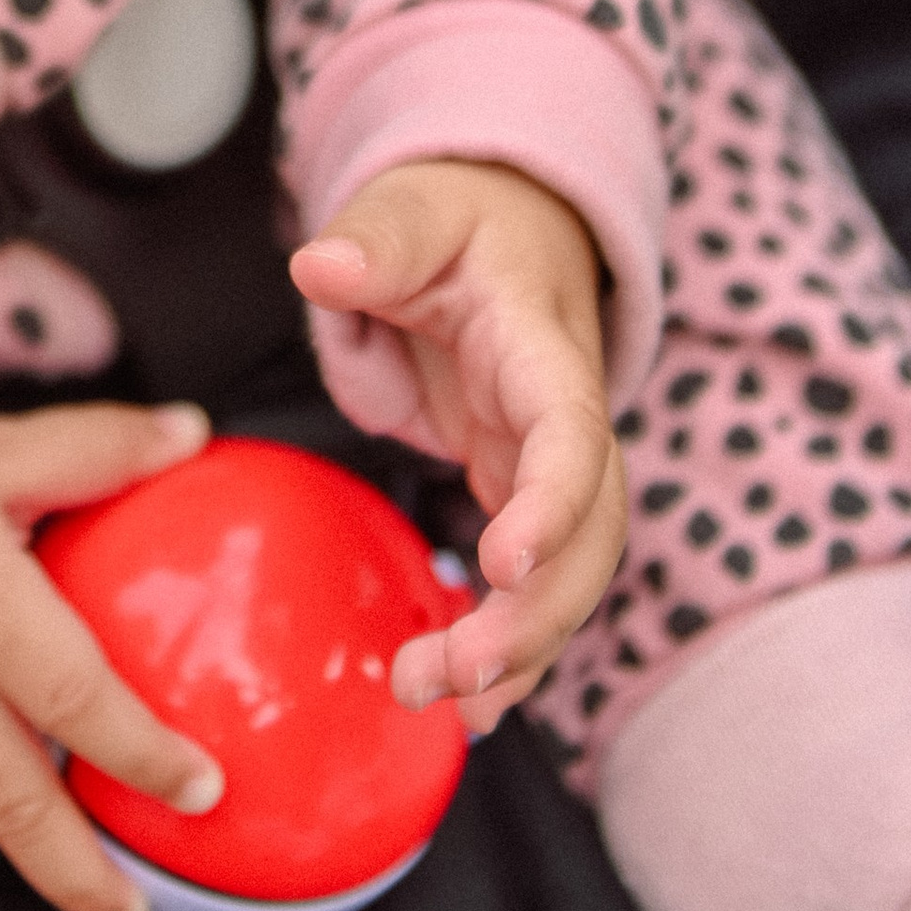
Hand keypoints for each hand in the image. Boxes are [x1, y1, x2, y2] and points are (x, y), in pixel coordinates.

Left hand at [288, 158, 624, 736]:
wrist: (509, 225)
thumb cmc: (458, 214)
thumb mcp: (416, 206)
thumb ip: (376, 237)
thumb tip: (322, 266)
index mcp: (543, 349)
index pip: (572, 435)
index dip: (553, 504)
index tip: (504, 565)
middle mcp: (561, 419)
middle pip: (588, 534)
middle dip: (535, 616)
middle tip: (454, 677)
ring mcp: (545, 464)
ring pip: (568, 576)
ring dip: (518, 650)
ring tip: (440, 704)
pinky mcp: (520, 494)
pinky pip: (532, 583)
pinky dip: (508, 647)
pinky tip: (465, 703)